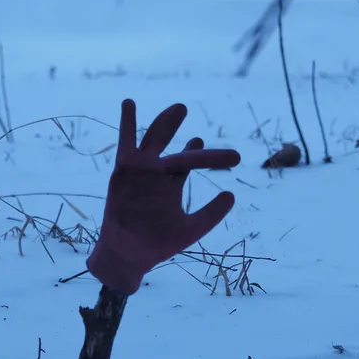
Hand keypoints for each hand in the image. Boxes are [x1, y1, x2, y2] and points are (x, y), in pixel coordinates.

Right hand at [86, 99, 240, 294]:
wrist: (130, 255)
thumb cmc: (158, 244)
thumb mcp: (192, 229)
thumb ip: (211, 214)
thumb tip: (232, 194)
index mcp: (171, 184)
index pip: (191, 162)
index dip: (212, 157)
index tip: (235, 157)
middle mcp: (156, 173)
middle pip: (170, 143)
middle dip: (176, 126)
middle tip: (184, 108)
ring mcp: (140, 171)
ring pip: (152, 140)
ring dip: (162, 123)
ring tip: (177, 108)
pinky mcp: (124, 172)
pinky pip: (125, 145)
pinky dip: (126, 124)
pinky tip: (129, 104)